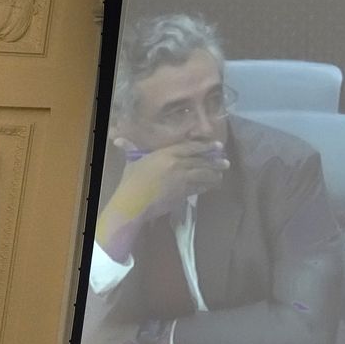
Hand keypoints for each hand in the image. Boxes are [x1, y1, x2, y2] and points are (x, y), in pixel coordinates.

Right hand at [96, 139, 228, 258]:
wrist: (134, 203)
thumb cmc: (131, 181)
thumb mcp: (132, 162)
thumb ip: (132, 149)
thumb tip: (118, 140)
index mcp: (166, 154)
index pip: (191, 147)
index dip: (206, 146)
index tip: (218, 145)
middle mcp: (178, 165)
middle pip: (202, 161)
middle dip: (215, 162)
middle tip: (226, 163)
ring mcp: (183, 180)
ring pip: (204, 175)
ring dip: (214, 175)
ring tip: (221, 175)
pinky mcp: (184, 194)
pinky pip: (200, 188)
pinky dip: (206, 186)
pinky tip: (211, 185)